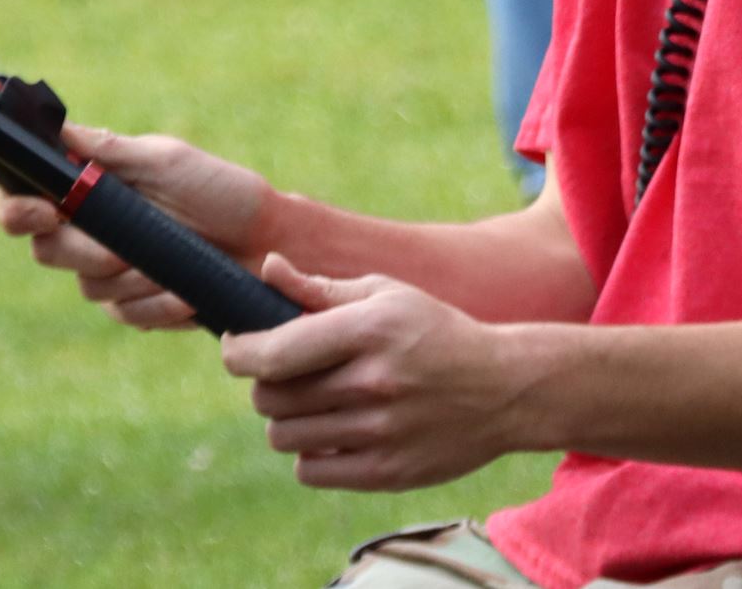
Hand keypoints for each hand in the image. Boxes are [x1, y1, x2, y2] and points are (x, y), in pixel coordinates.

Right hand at [0, 124, 272, 330]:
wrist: (269, 242)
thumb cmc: (220, 190)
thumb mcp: (166, 161)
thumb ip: (108, 151)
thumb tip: (54, 132)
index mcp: (89, 188)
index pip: (24, 200)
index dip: (16, 208)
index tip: (43, 211)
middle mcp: (91, 231)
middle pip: (46, 250)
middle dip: (83, 251)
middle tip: (119, 249)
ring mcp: (113, 272)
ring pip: (88, 288)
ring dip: (131, 278)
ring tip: (173, 263)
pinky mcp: (139, 306)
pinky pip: (127, 315)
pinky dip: (157, 305)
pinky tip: (186, 294)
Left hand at [219, 255, 524, 490]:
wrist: (506, 388)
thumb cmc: (437, 331)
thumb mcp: (387, 295)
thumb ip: (320, 288)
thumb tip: (267, 269)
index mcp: (369, 330)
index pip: (274, 353)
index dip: (238, 352)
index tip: (235, 347)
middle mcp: (373, 383)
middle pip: (271, 397)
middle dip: (266, 384)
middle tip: (287, 373)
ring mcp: (381, 433)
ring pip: (284, 437)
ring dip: (286, 420)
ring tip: (312, 403)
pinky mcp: (388, 473)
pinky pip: (310, 472)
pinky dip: (309, 455)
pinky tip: (332, 432)